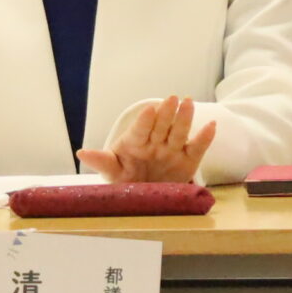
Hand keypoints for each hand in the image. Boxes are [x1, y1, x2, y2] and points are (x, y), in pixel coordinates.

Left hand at [77, 95, 216, 183]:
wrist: (144, 194)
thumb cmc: (124, 178)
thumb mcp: (112, 170)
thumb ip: (100, 161)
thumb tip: (80, 153)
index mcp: (135, 143)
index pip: (140, 130)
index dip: (145, 121)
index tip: (150, 109)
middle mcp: (155, 142)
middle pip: (161, 126)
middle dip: (166, 113)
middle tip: (172, 98)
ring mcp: (172, 150)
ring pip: (179, 132)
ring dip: (184, 117)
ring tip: (189, 103)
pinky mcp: (188, 160)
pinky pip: (197, 148)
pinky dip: (204, 137)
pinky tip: (211, 125)